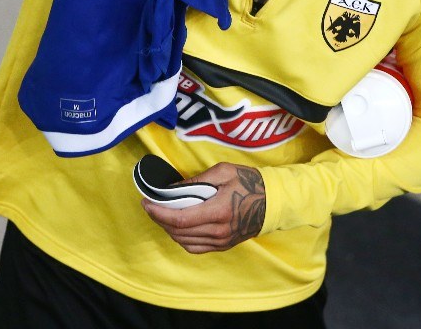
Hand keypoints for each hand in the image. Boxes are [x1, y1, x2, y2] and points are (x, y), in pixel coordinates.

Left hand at [142, 162, 265, 253]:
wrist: (273, 202)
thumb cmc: (250, 182)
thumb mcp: (223, 172)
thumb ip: (196, 181)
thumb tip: (173, 189)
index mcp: (218, 212)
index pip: (179, 219)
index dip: (158, 213)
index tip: (147, 203)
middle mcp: (219, 231)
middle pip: (178, 232)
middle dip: (159, 219)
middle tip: (150, 206)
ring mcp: (221, 241)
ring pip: (184, 242)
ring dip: (168, 229)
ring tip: (161, 215)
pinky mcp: (223, 245)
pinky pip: (195, 247)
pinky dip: (181, 239)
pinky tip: (177, 227)